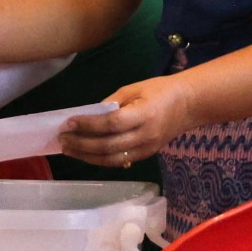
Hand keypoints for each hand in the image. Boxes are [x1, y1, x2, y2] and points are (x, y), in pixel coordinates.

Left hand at [58, 75, 195, 166]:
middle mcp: (146, 135)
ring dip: (87, 155)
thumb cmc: (160, 91)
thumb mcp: (133, 89)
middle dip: (81, 143)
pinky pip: (120, 161)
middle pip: (109, 145)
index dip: (88, 125)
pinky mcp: (147, 154)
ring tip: (68, 149)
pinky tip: (85, 154)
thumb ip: (110, 103)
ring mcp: (147, 148)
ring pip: (112, 158)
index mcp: (144, 114)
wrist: (189, 105)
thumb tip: (88, 115)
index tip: (68, 122)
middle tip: (62, 138)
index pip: (111, 124)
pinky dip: (100, 159)